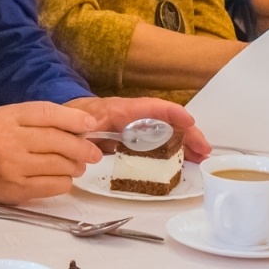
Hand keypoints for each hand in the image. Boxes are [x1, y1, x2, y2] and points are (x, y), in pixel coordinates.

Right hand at [0, 102, 102, 205]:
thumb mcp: (6, 117)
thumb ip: (37, 117)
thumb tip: (78, 124)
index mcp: (7, 118)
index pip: (47, 114)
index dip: (74, 119)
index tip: (90, 124)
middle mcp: (9, 141)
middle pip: (57, 141)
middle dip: (82, 147)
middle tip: (93, 152)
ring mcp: (14, 167)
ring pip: (60, 164)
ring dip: (76, 165)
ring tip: (78, 164)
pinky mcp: (18, 189)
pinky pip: (54, 185)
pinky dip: (65, 181)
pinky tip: (63, 176)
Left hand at [70, 96, 211, 161]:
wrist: (64, 122)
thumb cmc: (74, 118)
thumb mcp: (78, 122)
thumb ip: (86, 129)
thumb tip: (94, 140)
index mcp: (121, 111)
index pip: (152, 107)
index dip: (172, 113)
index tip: (189, 121)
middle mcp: (133, 118)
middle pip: (166, 122)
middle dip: (187, 133)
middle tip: (204, 149)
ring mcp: (134, 129)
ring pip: (164, 133)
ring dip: (183, 143)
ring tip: (199, 156)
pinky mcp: (132, 141)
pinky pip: (156, 144)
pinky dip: (170, 151)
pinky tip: (179, 161)